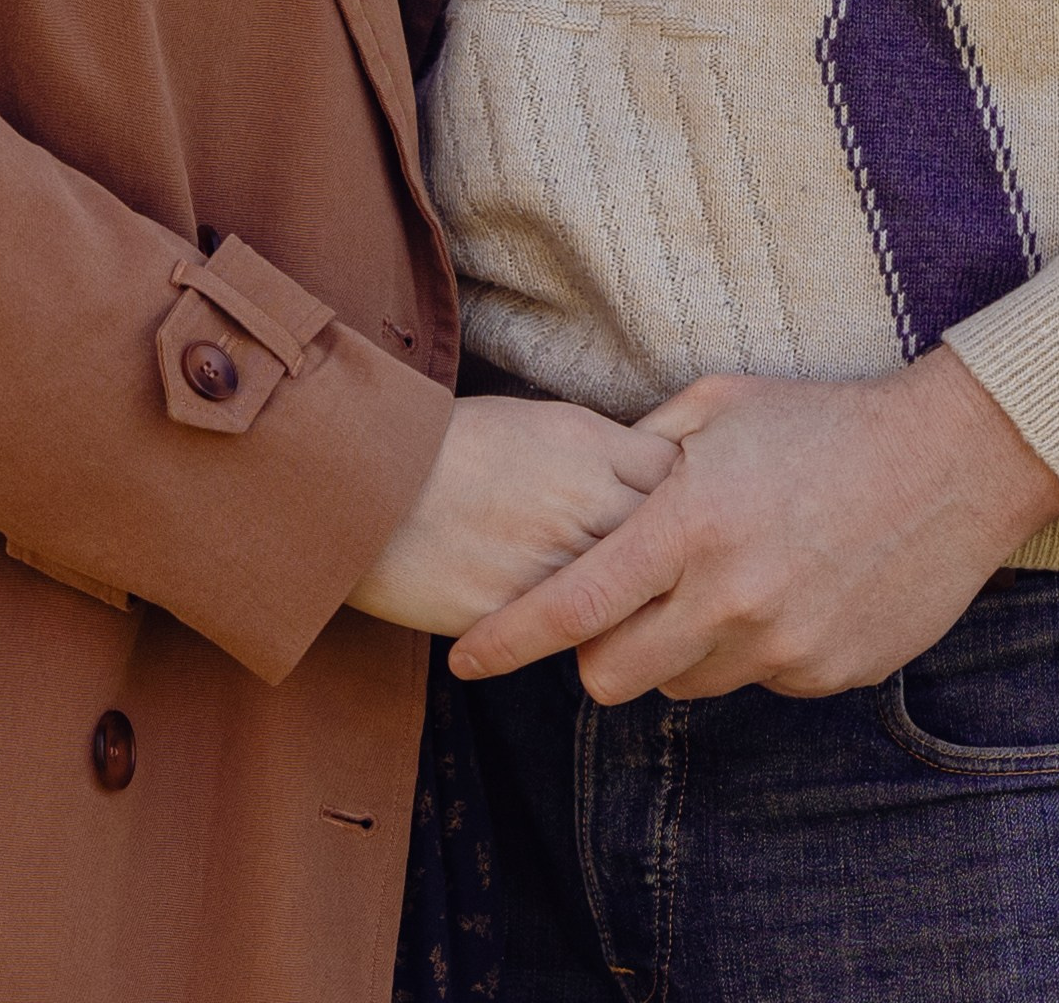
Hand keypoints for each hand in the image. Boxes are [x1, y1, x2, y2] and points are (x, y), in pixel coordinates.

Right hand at [348, 393, 679, 638]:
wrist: (367, 483)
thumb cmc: (446, 444)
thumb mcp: (535, 422)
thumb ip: (599, 452)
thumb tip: (645, 479)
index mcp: (589, 444)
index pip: (679, 474)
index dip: (689, 496)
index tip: (690, 509)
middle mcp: (586, 501)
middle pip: (673, 540)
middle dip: (686, 557)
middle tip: (692, 570)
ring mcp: (559, 563)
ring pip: (637, 598)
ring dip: (647, 605)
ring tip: (650, 610)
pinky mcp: (524, 616)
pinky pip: (582, 636)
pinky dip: (595, 636)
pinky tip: (596, 634)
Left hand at [447, 347, 1058, 702]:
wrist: (951, 461)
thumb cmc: (824, 419)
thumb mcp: (719, 405)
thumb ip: (643, 451)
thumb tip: (591, 488)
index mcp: (688, 524)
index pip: (572, 606)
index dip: (506, 640)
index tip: (465, 660)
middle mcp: (729, 597)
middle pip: (612, 677)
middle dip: (597, 654)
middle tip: (614, 613)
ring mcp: (782, 644)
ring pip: (685, 684)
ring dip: (681, 647)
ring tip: (723, 578)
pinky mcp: (827, 673)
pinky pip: (758, 680)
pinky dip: (754, 647)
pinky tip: (789, 587)